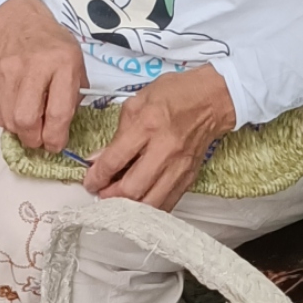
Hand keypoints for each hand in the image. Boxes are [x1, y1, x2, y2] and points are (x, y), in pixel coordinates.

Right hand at [0, 0, 83, 151]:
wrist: (21, 23)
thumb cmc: (53, 48)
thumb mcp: (77, 66)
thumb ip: (73, 98)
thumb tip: (62, 133)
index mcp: (62, 63)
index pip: (57, 112)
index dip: (56, 137)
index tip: (56, 145)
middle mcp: (32, 66)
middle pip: (26, 119)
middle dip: (34, 139)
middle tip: (40, 140)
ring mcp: (6, 70)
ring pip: (9, 120)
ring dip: (20, 131)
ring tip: (29, 124)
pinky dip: (7, 119)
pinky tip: (16, 109)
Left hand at [84, 65, 235, 209]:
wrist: (213, 99)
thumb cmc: (176, 94)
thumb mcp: (137, 102)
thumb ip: (117, 132)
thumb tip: (99, 159)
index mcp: (148, 125)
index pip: (116, 159)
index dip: (97, 175)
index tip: (90, 181)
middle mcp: (165, 149)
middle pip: (133, 188)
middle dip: (110, 196)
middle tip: (101, 193)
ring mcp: (179, 166)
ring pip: (151, 202)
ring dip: (130, 207)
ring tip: (118, 201)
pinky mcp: (189, 176)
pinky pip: (168, 202)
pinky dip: (150, 207)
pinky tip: (139, 202)